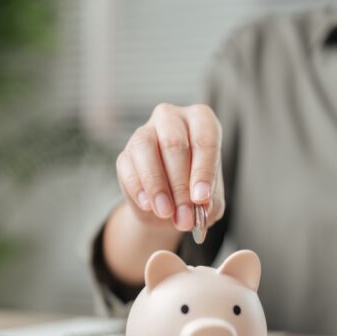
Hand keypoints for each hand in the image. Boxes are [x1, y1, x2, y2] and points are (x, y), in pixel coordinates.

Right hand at [116, 103, 224, 231]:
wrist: (170, 208)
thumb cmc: (196, 192)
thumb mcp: (211, 200)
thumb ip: (209, 201)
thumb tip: (199, 206)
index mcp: (202, 122)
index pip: (205, 139)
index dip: (203, 170)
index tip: (201, 198)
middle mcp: (173, 119)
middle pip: (174, 143)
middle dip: (180, 184)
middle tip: (185, 216)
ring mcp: (145, 132)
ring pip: (146, 148)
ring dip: (157, 185)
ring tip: (165, 213)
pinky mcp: (125, 153)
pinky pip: (127, 166)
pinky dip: (138, 188)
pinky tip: (148, 206)